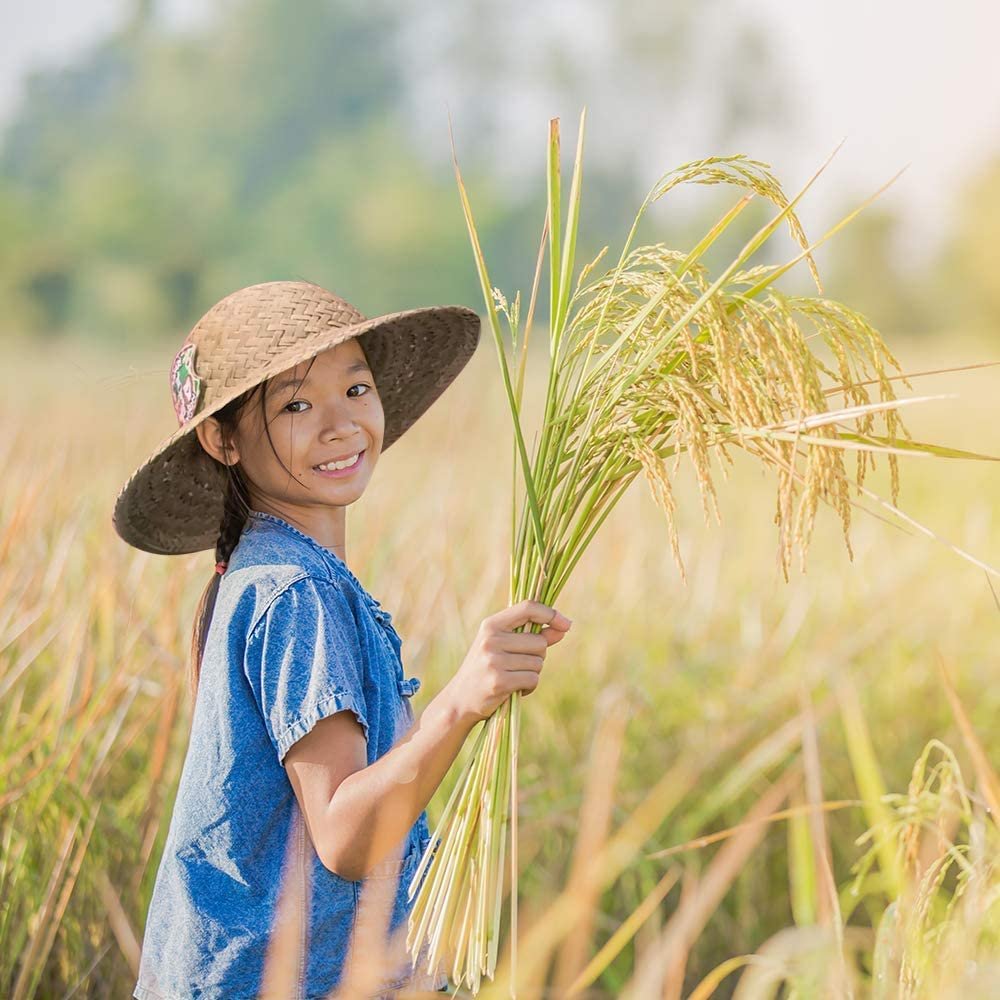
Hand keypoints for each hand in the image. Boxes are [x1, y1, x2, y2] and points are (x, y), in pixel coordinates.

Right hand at [445, 600, 572, 725]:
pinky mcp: (499, 681)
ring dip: (533, 673)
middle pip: (539, 641)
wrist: (460, 699)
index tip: (566, 624)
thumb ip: (532, 636)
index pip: (527, 608)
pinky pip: (533, 679)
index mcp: (491, 625)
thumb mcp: (503, 646)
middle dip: (538, 655)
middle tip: (520, 665)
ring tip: (514, 677)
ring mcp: (494, 661)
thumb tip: (563, 628)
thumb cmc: (486, 669)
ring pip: (538, 662)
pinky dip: (530, 686)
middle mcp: (491, 640)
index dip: (550, 614)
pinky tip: (516, 689)